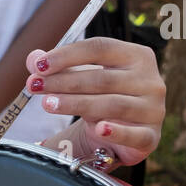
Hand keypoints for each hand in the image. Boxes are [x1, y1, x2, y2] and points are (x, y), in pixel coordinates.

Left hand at [26, 38, 164, 167]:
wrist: (122, 134)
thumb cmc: (101, 98)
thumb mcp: (80, 79)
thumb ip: (58, 67)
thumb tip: (33, 58)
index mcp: (136, 56)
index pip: (100, 48)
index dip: (67, 56)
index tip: (39, 65)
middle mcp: (149, 80)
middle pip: (102, 78)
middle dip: (64, 82)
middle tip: (34, 86)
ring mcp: (153, 109)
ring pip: (112, 105)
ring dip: (76, 104)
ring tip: (48, 104)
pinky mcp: (151, 136)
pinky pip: (133, 135)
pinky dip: (116, 132)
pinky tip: (98, 130)